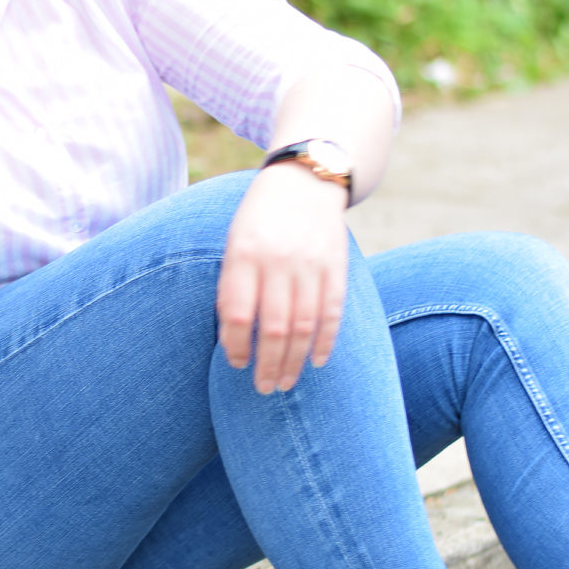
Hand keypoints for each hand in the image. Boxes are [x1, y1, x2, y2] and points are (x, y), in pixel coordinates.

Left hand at [216, 164, 348, 392]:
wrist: (304, 180)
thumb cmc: (259, 219)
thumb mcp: (234, 243)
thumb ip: (233, 286)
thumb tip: (232, 339)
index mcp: (244, 254)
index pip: (236, 313)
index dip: (236, 346)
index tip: (237, 364)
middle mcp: (278, 260)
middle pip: (272, 327)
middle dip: (267, 365)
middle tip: (264, 388)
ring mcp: (311, 264)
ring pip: (303, 325)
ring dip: (294, 361)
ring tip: (286, 382)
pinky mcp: (336, 266)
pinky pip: (332, 312)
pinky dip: (326, 341)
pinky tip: (317, 361)